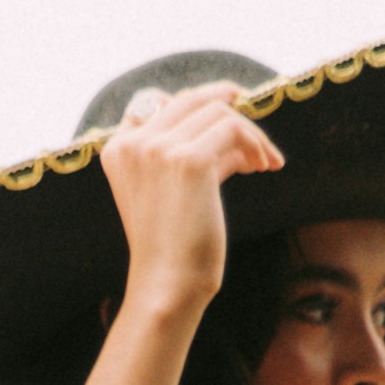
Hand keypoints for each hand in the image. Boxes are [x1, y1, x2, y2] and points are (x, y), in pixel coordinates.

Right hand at [72, 82, 279, 384]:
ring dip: (250, 134)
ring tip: (265, 162)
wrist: (168, 285)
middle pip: (190, 100)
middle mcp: (133, 143)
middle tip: (256, 125)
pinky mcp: (189, 161)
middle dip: (228, 107)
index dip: (195, 103)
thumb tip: (229, 118)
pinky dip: (256, 144)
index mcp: (117, 149)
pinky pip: (233, 129)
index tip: (226, 112)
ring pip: (217, 112)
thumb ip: (183, 151)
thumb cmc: (173, 246)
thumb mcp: (169, 190)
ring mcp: (158, 149)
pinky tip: (267, 167)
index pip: (154, 101)